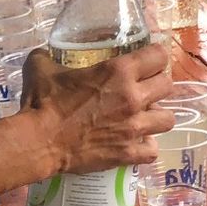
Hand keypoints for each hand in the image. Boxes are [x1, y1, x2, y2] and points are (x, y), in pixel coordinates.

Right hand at [22, 43, 174, 172]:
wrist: (38, 141)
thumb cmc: (42, 102)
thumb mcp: (42, 68)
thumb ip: (48, 56)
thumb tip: (44, 53)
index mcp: (119, 71)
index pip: (158, 55)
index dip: (154, 57)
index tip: (147, 62)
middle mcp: (134, 97)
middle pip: (168, 85)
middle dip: (157, 85)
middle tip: (143, 90)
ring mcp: (134, 127)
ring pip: (168, 119)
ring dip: (156, 116)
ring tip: (143, 117)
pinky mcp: (128, 152)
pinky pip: (153, 150)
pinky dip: (146, 147)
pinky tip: (136, 143)